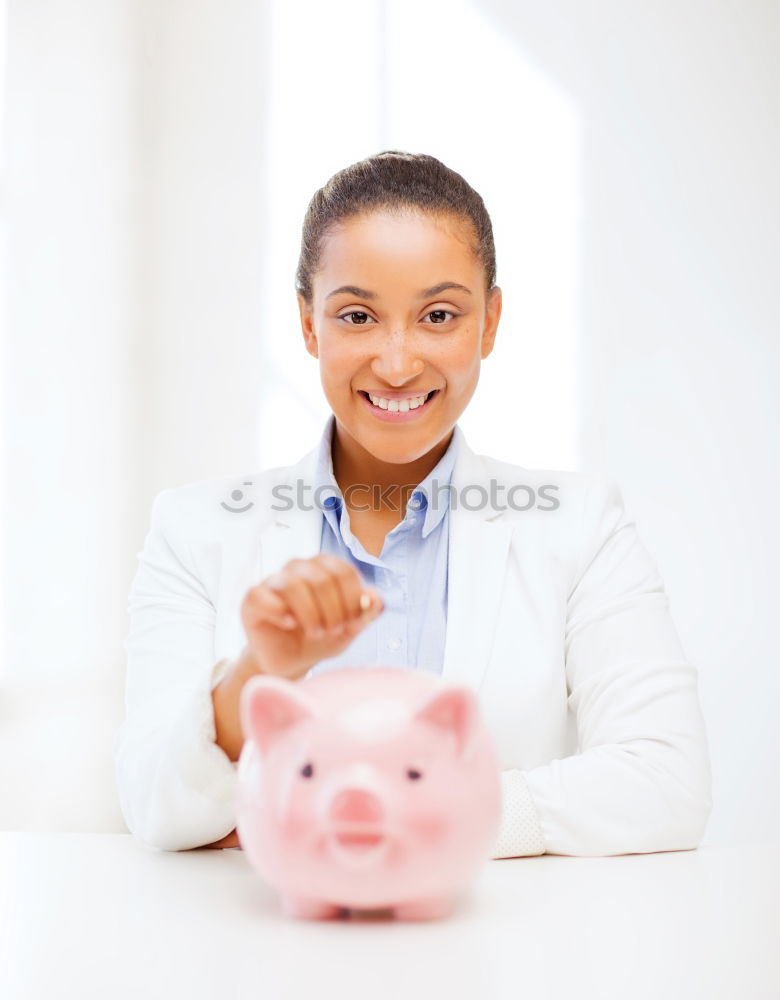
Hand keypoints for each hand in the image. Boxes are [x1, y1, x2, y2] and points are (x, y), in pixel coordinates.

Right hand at [240, 553, 383, 681]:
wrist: (292, 661)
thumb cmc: (321, 637)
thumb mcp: (349, 629)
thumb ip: (366, 613)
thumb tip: (375, 600)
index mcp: (325, 567)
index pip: (344, 572)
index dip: (352, 600)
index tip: (352, 624)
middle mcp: (299, 567)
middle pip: (321, 578)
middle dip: (333, 611)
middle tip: (333, 631)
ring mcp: (274, 581)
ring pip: (293, 584)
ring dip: (310, 614)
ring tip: (316, 632)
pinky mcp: (253, 598)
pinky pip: (261, 594)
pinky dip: (278, 610)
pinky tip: (290, 624)